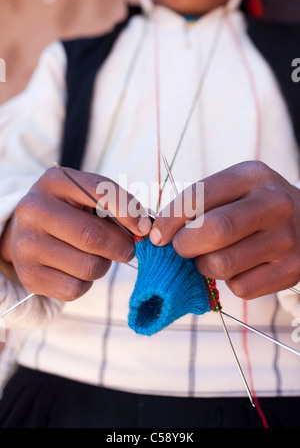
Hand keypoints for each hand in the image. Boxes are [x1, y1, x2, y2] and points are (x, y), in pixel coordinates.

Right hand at [0, 167, 151, 300]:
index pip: (100, 192)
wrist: (27, 233)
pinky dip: (86, 284)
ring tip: (97, 257)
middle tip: (128, 249)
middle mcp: (34, 210)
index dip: (129, 211)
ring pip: (88, 266)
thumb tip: (145, 228)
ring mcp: (26, 244)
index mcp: (55, 182)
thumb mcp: (87, 197)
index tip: (145, 227)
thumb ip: (117, 206)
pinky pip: (74, 289)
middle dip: (121, 246)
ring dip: (104, 265)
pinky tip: (78, 271)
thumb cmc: (70, 213)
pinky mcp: (28, 275)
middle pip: (93, 236)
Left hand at [150, 161, 299, 298]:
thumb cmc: (254, 205)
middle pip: (213, 231)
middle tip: (182, 248)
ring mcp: (286, 239)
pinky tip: (239, 267)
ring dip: (205, 266)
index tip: (157, 236)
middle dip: (185, 245)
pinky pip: (241, 288)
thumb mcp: (233, 189)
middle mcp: (274, 203)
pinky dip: (230, 282)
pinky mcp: (291, 270)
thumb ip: (198, 205)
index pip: (199, 197)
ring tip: (212, 256)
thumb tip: (158, 234)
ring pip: (222, 264)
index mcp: (252, 176)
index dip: (170, 220)